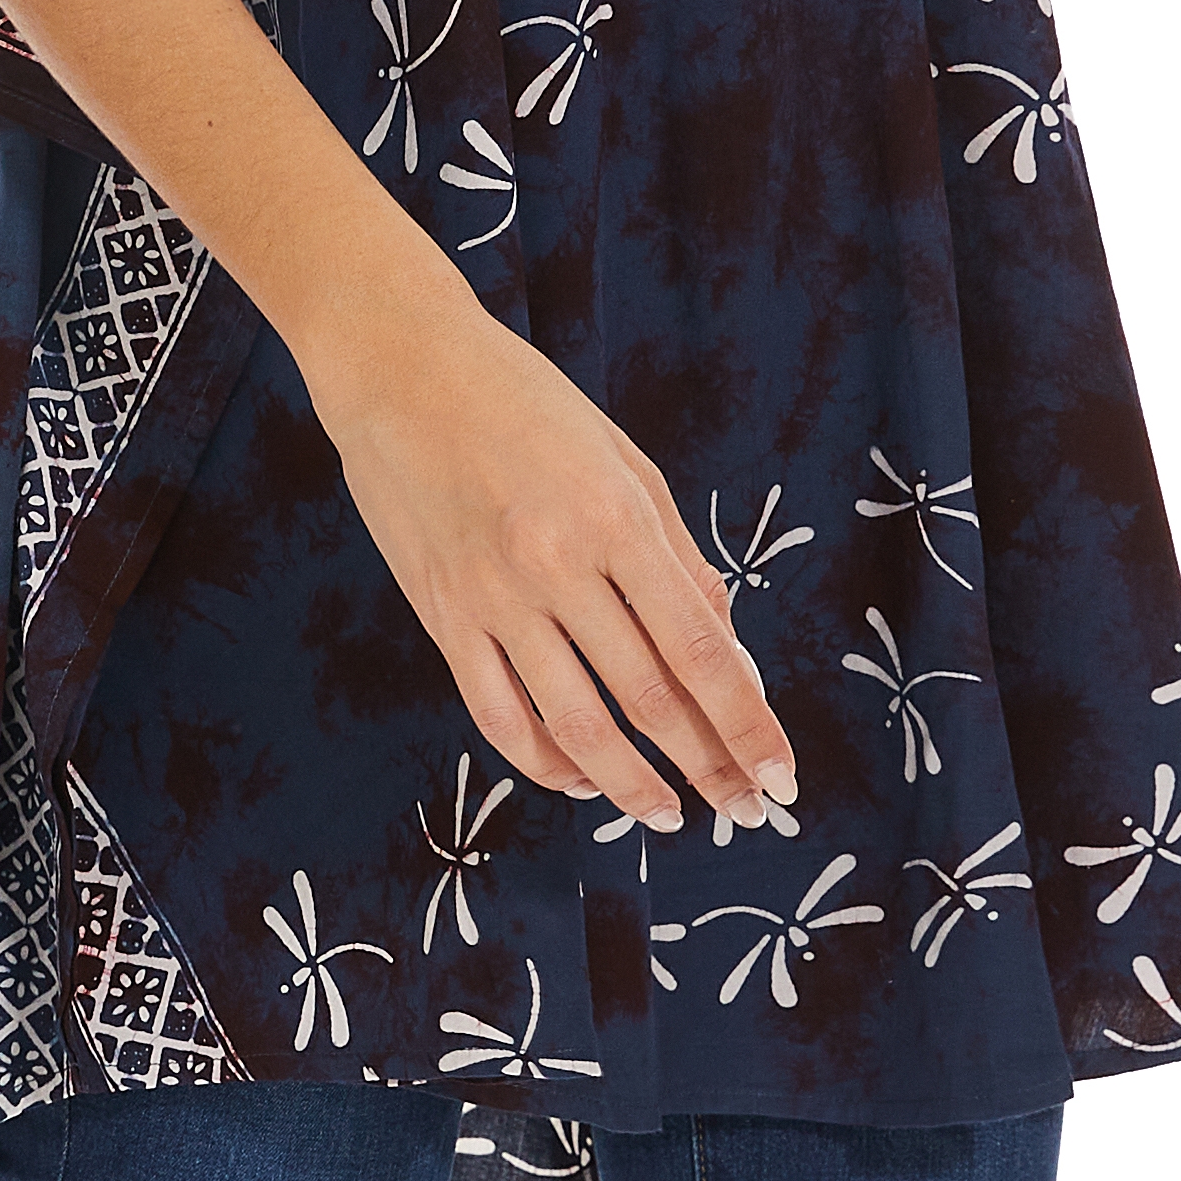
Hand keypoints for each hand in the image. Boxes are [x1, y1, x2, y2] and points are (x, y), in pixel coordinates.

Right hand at [301, 301, 797, 836]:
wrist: (397, 365)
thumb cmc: (522, 400)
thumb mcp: (622, 457)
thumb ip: (675, 552)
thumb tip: (724, 643)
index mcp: (616, 518)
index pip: (701, 649)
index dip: (748, 724)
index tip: (782, 775)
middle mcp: (557, 565)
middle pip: (650, 698)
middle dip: (709, 766)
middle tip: (745, 809)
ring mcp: (493, 598)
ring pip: (574, 726)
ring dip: (630, 785)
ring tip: (668, 815)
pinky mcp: (442, 616)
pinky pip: (498, 715)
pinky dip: (543, 763)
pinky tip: (578, 780)